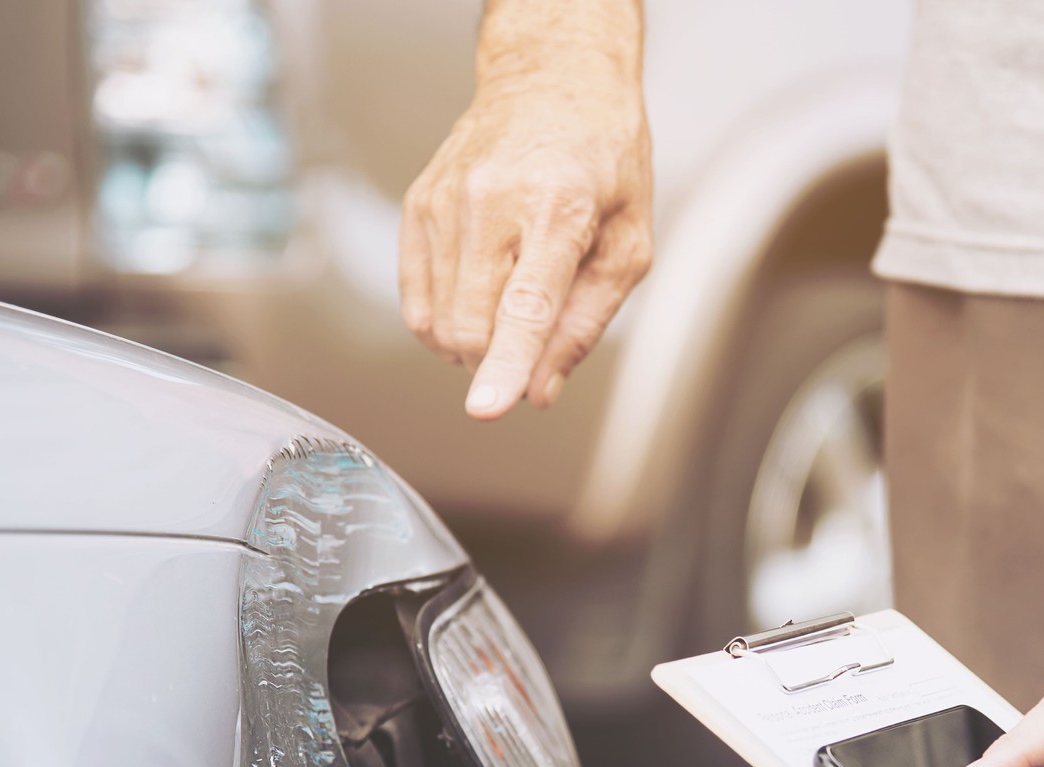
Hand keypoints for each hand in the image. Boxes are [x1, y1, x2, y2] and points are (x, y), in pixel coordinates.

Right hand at [399, 47, 651, 418]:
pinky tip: (477, 297)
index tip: (488, 408)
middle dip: (496, 361)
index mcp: (558, 207)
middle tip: (531, 340)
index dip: (507, 363)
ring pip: (436, 321)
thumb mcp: (629, 241)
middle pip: (471, 325)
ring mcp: (444, 201)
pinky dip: (442, 321)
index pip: (526, 306)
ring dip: (471, 342)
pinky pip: (414, 300)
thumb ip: (587, 322)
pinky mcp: (417, 205)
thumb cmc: (602, 159)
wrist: (552, 80)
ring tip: (510, 298)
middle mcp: (491, 200)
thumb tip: (541, 389)